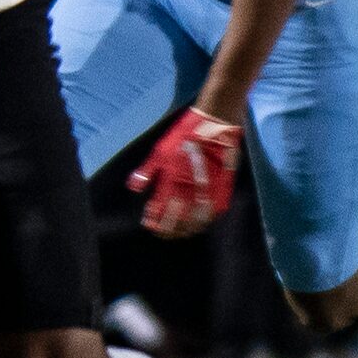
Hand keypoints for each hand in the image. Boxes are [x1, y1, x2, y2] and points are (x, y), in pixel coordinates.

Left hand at [127, 105, 241, 238]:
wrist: (214, 124)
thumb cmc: (184, 136)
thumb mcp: (159, 151)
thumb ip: (147, 172)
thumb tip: (134, 189)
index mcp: (172, 179)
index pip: (161, 210)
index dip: (155, 222)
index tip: (150, 226)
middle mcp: (190, 188)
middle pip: (179, 221)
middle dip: (169, 230)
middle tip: (162, 233)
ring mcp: (208, 189)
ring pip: (197, 221)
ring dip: (186, 230)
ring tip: (178, 233)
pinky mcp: (223, 188)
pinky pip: (214, 212)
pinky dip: (204, 221)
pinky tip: (197, 223)